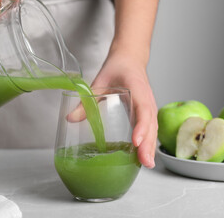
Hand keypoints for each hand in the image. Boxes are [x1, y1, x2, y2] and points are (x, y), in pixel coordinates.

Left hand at [91, 48, 157, 168]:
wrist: (130, 58)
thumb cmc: (117, 68)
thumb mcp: (99, 82)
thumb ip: (86, 100)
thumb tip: (70, 119)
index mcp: (137, 89)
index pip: (143, 109)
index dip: (141, 126)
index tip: (136, 141)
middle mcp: (147, 100)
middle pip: (151, 124)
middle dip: (148, 144)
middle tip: (144, 163)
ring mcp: (149, 106)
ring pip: (153, 128)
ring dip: (150, 146)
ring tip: (146, 164)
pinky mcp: (147, 112)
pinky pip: (150, 128)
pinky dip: (149, 142)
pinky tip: (143, 156)